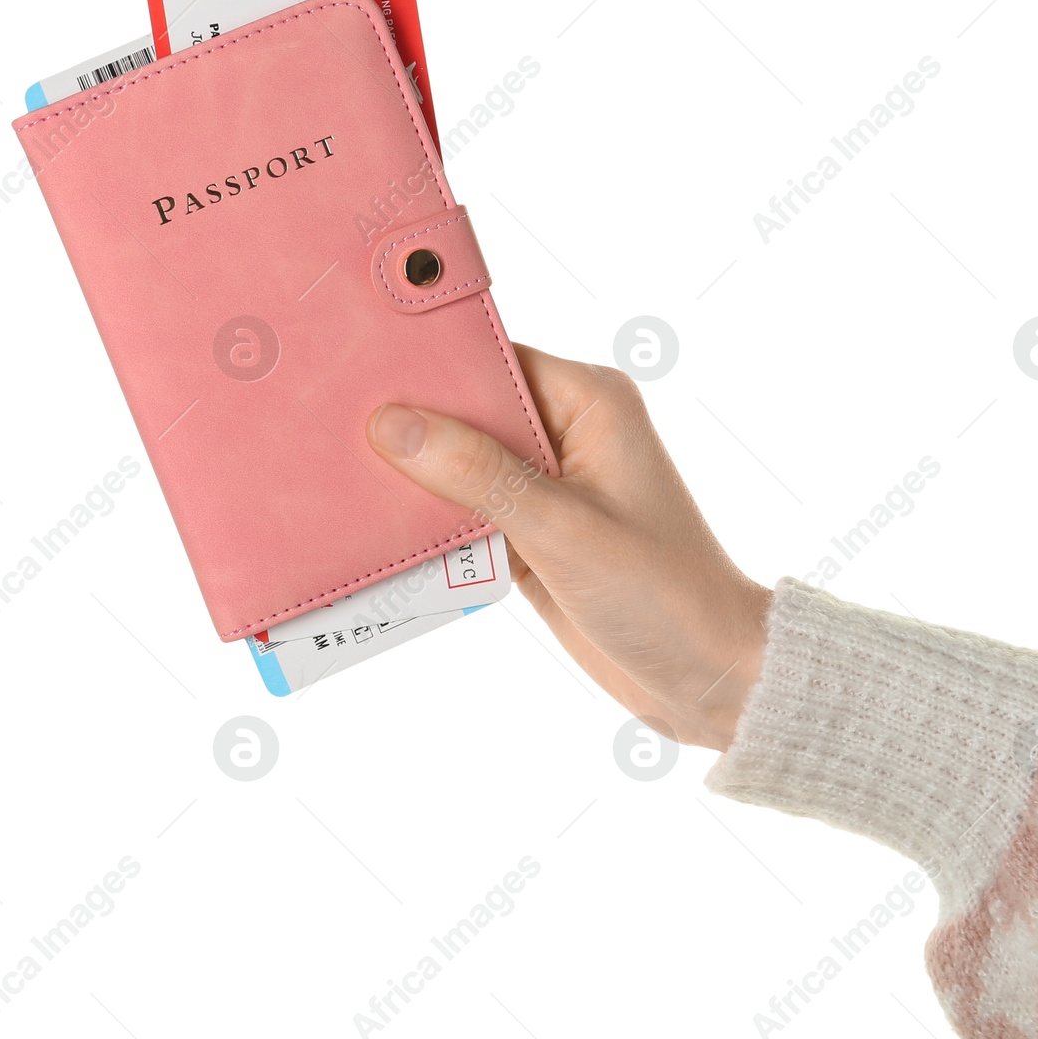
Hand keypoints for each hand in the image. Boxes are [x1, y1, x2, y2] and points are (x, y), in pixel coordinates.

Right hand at [366, 345, 770, 750]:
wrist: (706, 676)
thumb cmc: (662, 592)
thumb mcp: (563, 529)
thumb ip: (478, 473)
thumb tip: (393, 424)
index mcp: (589, 402)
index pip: (491, 362)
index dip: (428, 368)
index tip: (359, 372)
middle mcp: (566, 434)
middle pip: (466, 414)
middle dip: (410, 430)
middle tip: (331, 430)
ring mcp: (546, 488)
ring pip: (458, 469)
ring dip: (413, 484)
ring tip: (339, 479)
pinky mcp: (532, 536)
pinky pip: (466, 518)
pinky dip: (431, 529)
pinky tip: (377, 530)